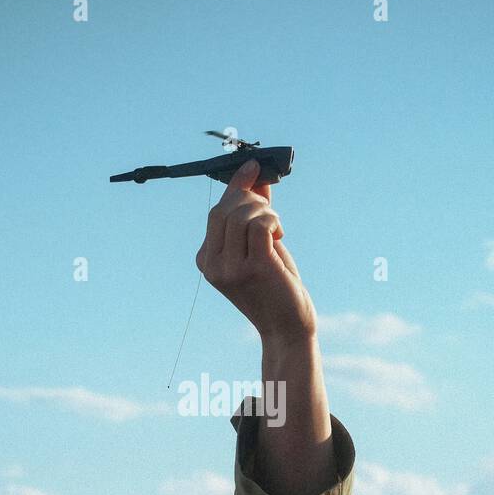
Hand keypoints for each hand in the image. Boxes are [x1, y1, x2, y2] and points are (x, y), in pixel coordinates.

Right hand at [195, 158, 315, 341]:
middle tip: (271, 209)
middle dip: (251, 198)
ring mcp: (230, 269)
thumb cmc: (275, 287)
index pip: (216, 213)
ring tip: (277, 229)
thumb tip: (256, 176)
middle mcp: (212, 266)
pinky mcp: (253, 269)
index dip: (236, 187)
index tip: (252, 166)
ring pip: (242, 215)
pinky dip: (273, 222)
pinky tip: (280, 236)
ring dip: (265, 212)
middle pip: (225, 210)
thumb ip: (254, 214)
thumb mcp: (260, 247)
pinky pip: (259, 225)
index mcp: (206, 261)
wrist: (287, 328)